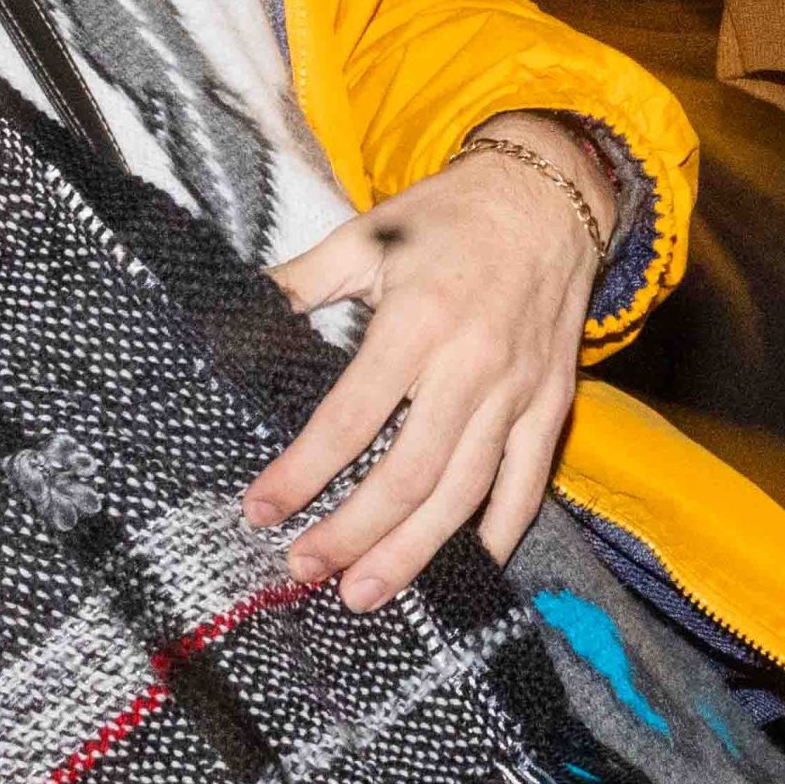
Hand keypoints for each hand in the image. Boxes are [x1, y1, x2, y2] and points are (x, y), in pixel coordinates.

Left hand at [245, 116, 613, 606]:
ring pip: (462, 490)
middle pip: (407, 472)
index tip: (258, 510)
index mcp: (417, 321)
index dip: (300, 472)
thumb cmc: (450, 216)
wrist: (550, 191)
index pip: (349, 417)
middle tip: (302, 569)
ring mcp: (517, 389)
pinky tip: (465, 568)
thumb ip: (300, 280)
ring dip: (411, 550)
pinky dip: (499, 531)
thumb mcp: (368, 235)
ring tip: (362, 592)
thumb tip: (233, 312)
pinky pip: (527, 480)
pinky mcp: (551, 400)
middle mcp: (469, 363)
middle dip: (351, 532)